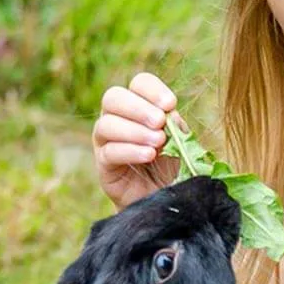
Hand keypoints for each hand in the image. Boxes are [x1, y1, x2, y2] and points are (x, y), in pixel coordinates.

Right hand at [92, 72, 182, 209]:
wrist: (163, 199)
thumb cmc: (170, 167)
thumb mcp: (180, 143)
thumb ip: (175, 126)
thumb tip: (168, 114)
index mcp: (138, 106)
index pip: (138, 84)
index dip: (152, 90)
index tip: (170, 104)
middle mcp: (117, 118)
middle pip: (113, 97)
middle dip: (138, 107)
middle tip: (159, 122)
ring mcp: (106, 141)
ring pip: (107, 124)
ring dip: (134, 130)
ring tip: (157, 142)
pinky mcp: (103, 164)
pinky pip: (109, 151)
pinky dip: (130, 150)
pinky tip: (148, 155)